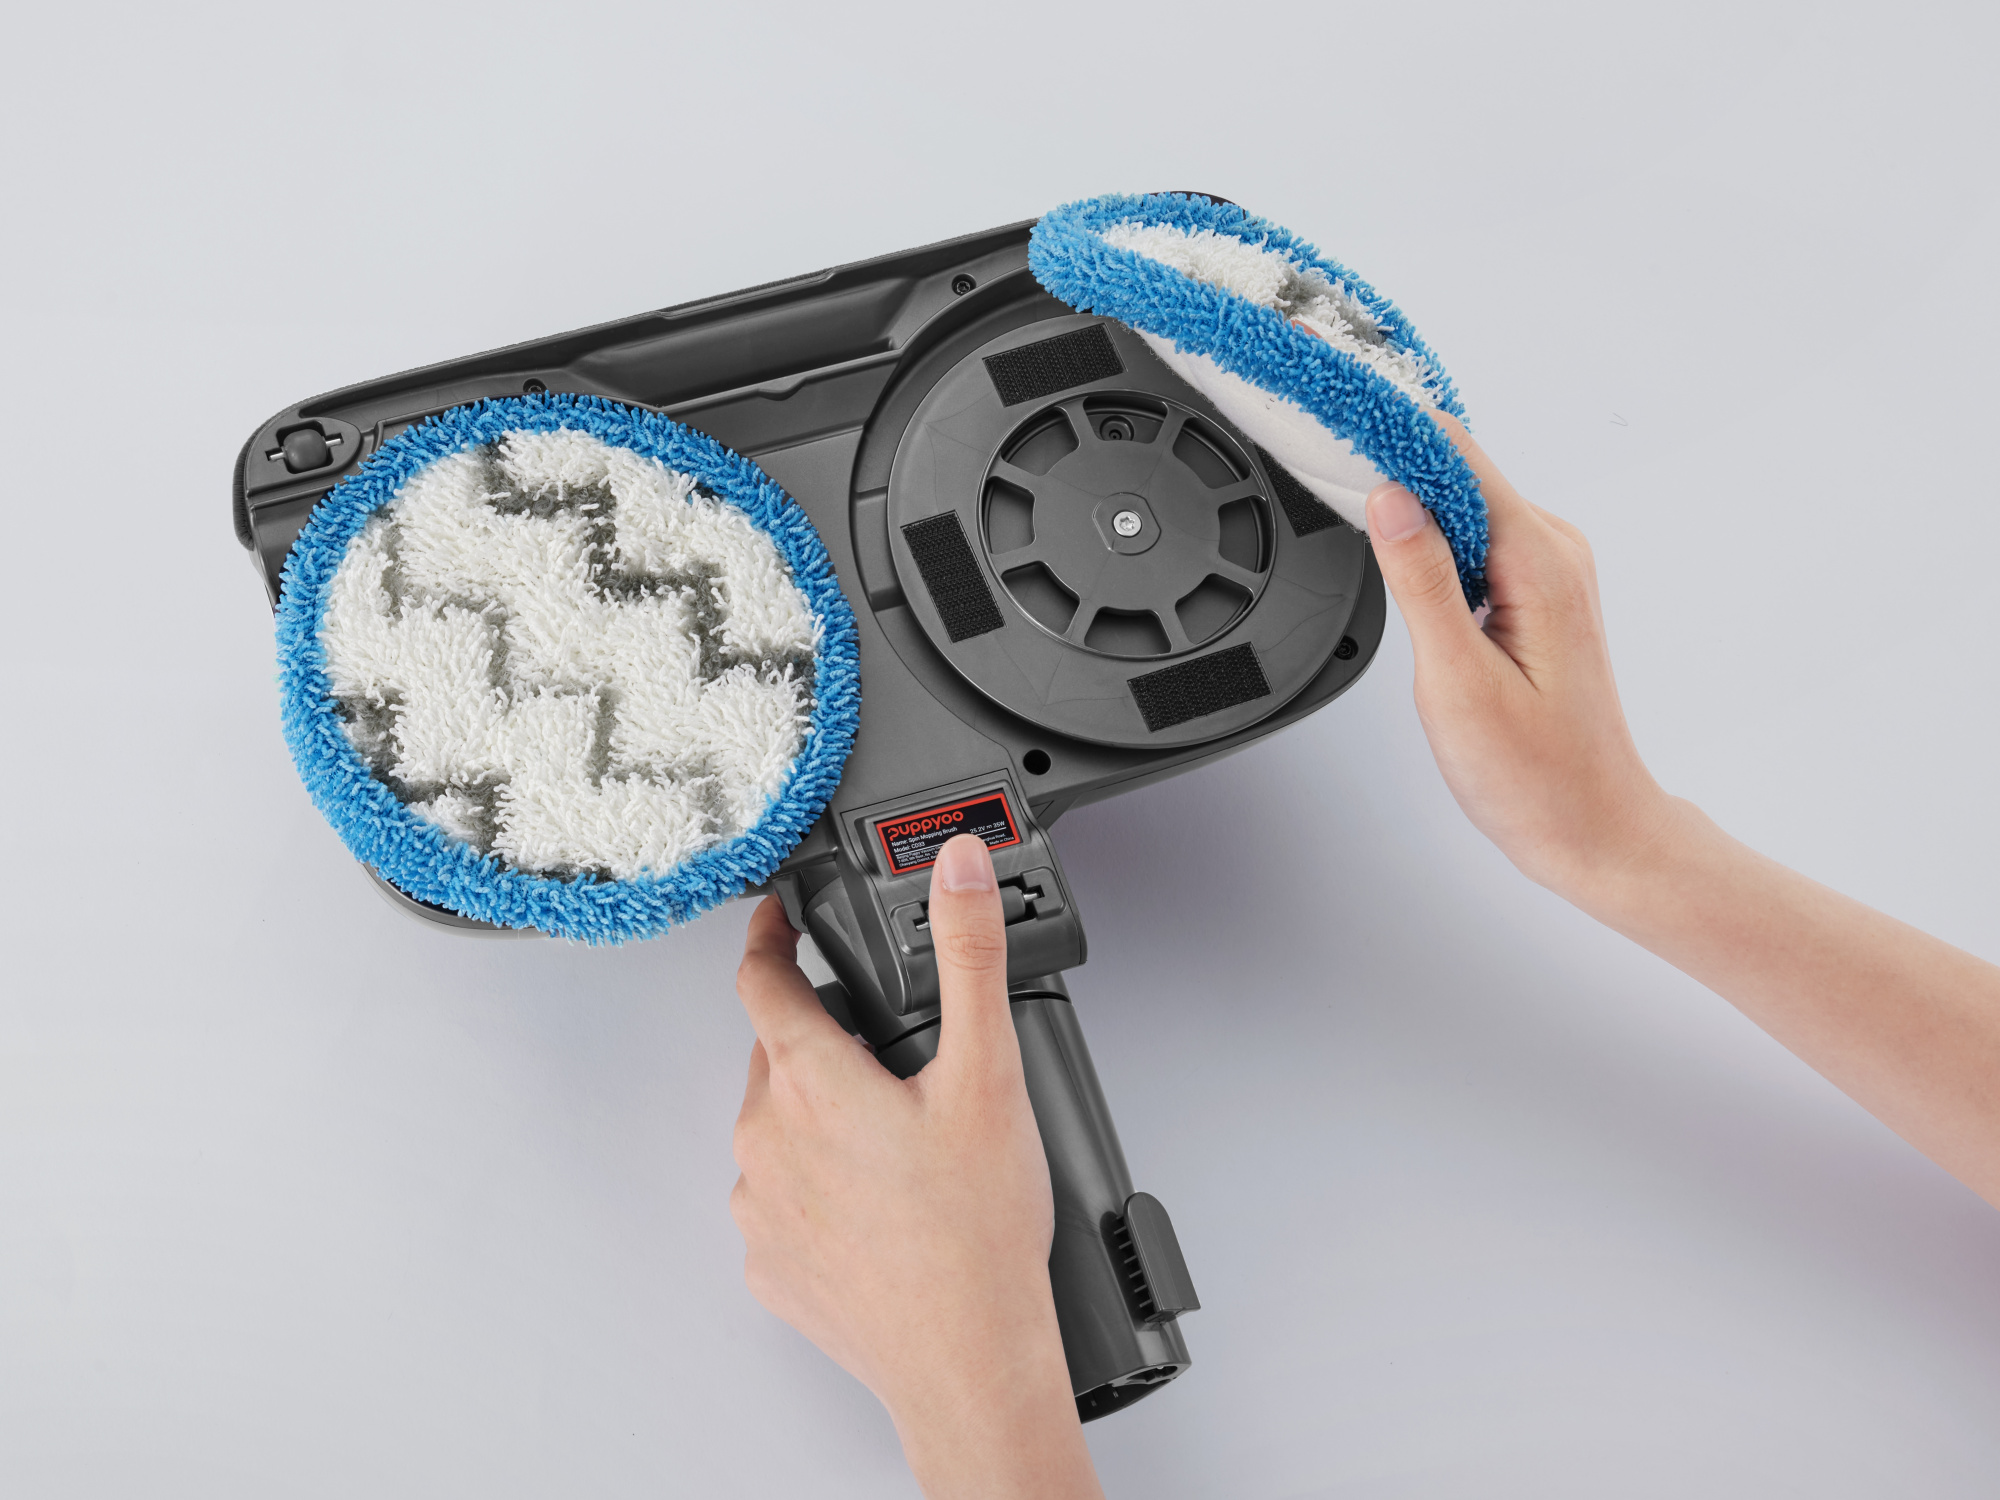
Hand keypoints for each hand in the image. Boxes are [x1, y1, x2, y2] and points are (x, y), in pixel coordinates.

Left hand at [730, 835, 1103, 1498]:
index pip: (761, 979)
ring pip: (778, 1127)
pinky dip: (818, 1187)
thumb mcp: (988, 1071)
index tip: (778, 917)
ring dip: (820, 1117)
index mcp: (810, 1080)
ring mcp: (761, 1207)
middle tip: (894, 1060)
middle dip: (823, 1040)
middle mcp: (766, 1139)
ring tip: (899, 1147)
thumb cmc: (975, 1233)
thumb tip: (959, 867)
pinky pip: (781, 1199)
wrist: (968, 1362)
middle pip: (777, 1054)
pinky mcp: (768, 1265)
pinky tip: (880, 1205)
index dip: (770, 935)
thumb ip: (970, 953)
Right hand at [1364, 415, 1674, 902]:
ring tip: (1343, 479)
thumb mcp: (1460, 681)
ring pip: (1463, 502)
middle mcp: (1552, 552)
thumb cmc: (1537, 775)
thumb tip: (1391, 498)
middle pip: (1458, 469)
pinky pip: (1474, 536)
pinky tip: (1393, 540)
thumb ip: (1423, 581)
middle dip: (1390, 453)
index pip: (1457, 457)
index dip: (1390, 429)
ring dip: (1407, 493)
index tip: (1334, 409)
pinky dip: (1429, 530)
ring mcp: (1546, 571)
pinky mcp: (1532, 592)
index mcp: (1540, 561)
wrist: (1592, 828)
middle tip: (1319, 437)